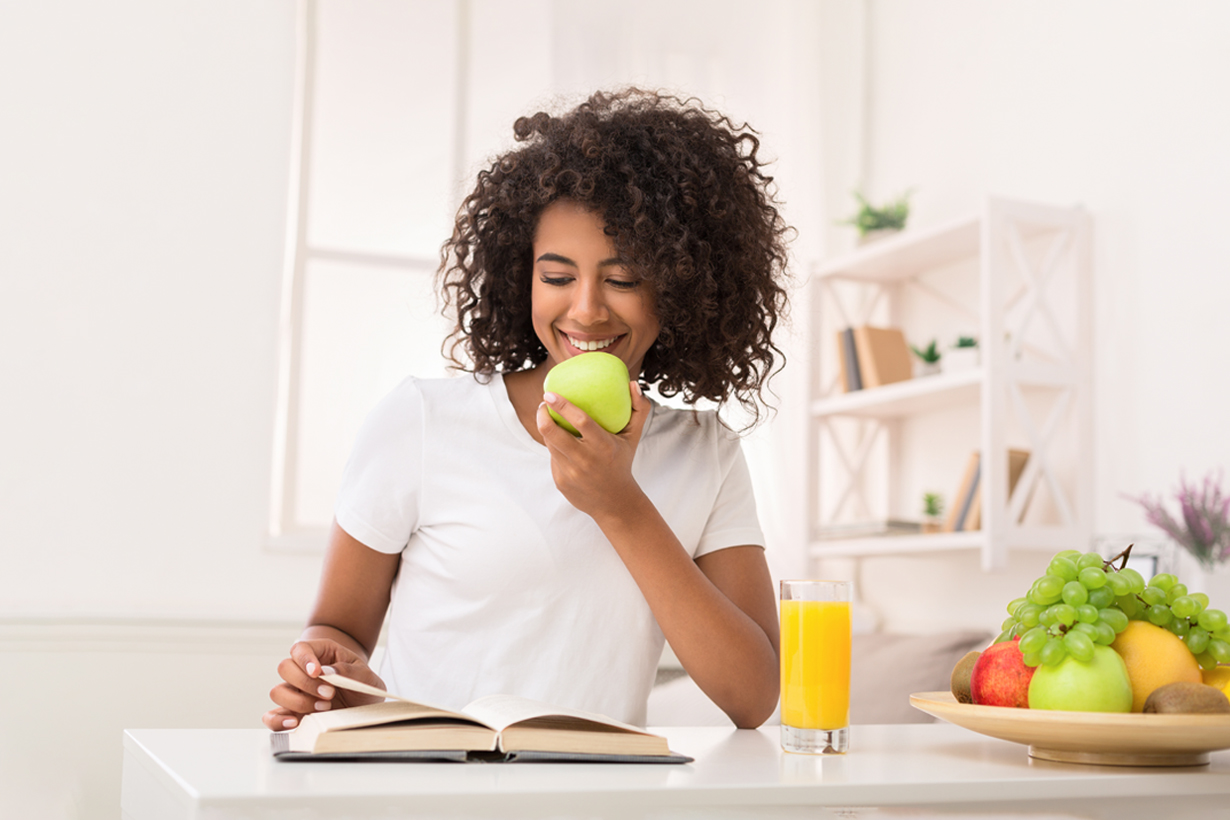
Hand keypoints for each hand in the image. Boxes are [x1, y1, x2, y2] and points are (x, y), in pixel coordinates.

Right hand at [262, 639, 385, 729]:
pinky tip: (295, 722)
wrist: (366, 705)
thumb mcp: (366, 675)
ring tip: (323, 708)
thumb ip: (349, 671)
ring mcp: (295, 692)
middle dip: (306, 683)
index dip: (305, 659)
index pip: (301, 648)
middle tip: (329, 694)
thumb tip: (327, 672)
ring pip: (277, 692)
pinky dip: (278, 721)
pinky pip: (272, 717)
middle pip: (285, 668)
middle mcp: (303, 671)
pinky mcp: (292, 713)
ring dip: (298, 701)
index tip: (317, 672)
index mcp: (320, 653)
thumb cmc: (363, 685)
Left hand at [536, 381, 650, 518]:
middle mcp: (585, 460)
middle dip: (542, 414)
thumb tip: (632, 384)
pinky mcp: (560, 481)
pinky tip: (558, 440)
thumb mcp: (634, 438)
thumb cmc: (623, 462)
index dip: (562, 405)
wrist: (615, 503)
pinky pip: (552, 457)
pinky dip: (554, 446)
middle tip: (544, 403)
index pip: (580, 421)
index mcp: (603, 446)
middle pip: (552, 433)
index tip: (550, 393)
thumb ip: (639, 410)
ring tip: (547, 416)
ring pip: (549, 444)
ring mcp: (570, 473)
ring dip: (546, 427)